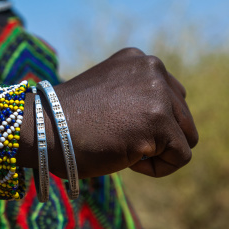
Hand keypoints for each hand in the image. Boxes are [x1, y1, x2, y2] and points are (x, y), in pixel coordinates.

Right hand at [19, 48, 198, 178]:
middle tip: (118, 140)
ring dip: (157, 152)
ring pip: (185, 137)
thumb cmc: (67, 121)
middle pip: (182, 117)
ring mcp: (156, 94)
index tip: (115, 127)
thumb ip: (135, 96)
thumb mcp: (107, 95)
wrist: (43, 130)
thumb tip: (164, 120)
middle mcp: (152, 69)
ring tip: (123, 149)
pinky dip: (157, 168)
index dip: (147, 123)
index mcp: (138, 60)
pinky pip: (180, 157)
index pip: (170, 97)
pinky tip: (128, 162)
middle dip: (156, 138)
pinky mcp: (158, 122)